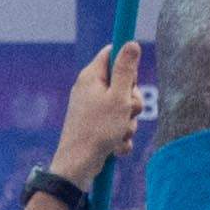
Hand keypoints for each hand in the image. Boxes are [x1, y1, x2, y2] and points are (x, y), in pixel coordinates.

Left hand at [47, 46, 146, 183]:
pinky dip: (120, 137)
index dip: (127, 64)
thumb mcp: (118, 97)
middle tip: (128, 111)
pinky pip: (117, 126)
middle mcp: (89, 90)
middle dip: (132, 101)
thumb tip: (131, 43)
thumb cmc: (98, 130)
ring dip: (128, 123)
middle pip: (123, 84)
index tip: (132, 79)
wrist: (78, 165)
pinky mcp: (95, 127)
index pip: (111, 53)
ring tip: (119, 133)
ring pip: (123, 108)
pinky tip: (115, 147)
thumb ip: (126, 70)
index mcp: (91, 77)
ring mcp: (92, 109)